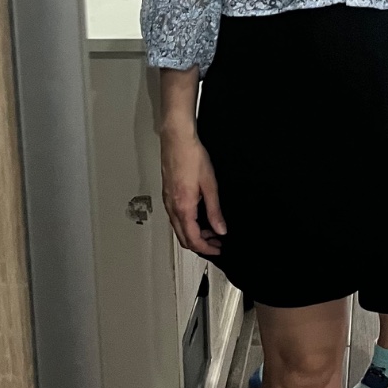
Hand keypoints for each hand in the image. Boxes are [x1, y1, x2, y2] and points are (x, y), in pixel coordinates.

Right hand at [160, 126, 226, 256]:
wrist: (177, 139)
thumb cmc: (192, 156)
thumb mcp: (210, 185)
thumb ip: (214, 210)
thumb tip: (220, 229)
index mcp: (183, 207)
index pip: (193, 239)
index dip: (206, 248)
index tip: (218, 248)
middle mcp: (172, 207)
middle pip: (183, 238)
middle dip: (200, 244)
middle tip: (216, 243)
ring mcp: (167, 201)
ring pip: (178, 228)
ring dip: (193, 234)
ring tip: (210, 230)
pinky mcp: (167, 194)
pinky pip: (175, 217)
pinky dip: (187, 223)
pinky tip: (198, 217)